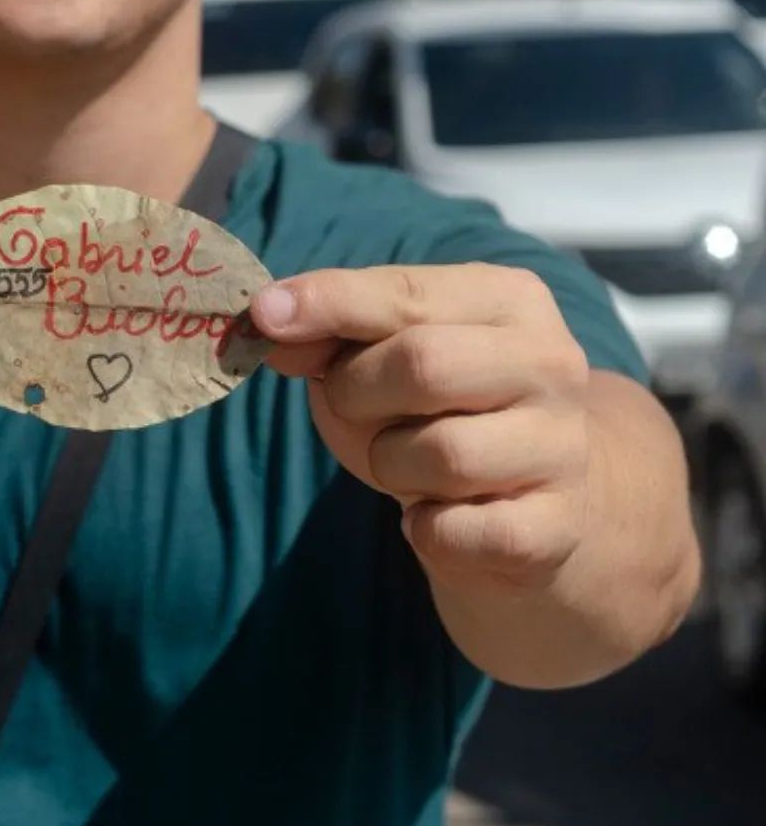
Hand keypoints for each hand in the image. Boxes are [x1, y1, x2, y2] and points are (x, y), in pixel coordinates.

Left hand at [249, 264, 592, 594]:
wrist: (533, 507)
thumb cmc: (442, 413)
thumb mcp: (383, 358)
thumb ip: (328, 333)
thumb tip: (269, 323)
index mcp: (510, 300)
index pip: (406, 294)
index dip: (328, 303)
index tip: (263, 313)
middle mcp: (551, 363)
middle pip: (424, 365)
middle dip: (358, 392)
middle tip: (353, 407)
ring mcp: (562, 446)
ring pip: (441, 454)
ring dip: (390, 465)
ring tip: (408, 464)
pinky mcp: (554, 527)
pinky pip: (456, 531)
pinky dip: (424, 529)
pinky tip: (436, 515)